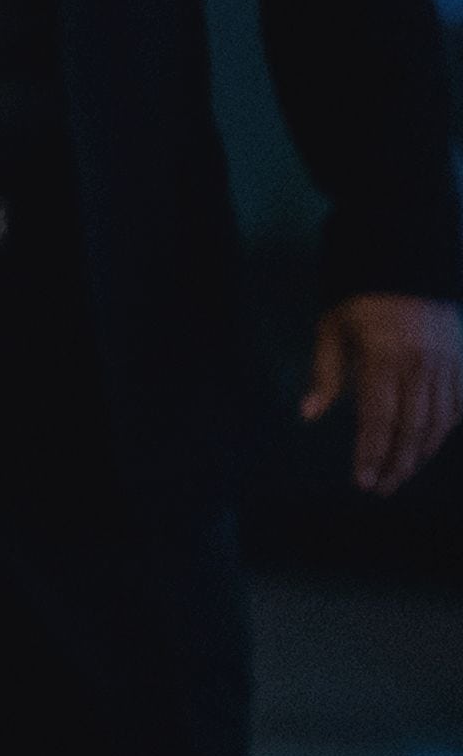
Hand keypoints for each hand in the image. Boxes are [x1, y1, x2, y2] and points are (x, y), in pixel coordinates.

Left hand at [304, 293, 462, 495]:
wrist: (409, 266)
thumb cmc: (361, 302)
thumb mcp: (332, 328)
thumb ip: (325, 372)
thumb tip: (307, 414)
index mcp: (385, 357)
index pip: (378, 418)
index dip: (371, 453)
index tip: (362, 481)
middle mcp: (421, 366)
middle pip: (412, 429)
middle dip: (396, 465)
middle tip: (380, 489)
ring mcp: (448, 366)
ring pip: (438, 424)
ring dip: (420, 456)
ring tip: (399, 476)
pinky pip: (458, 409)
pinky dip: (443, 432)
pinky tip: (426, 448)